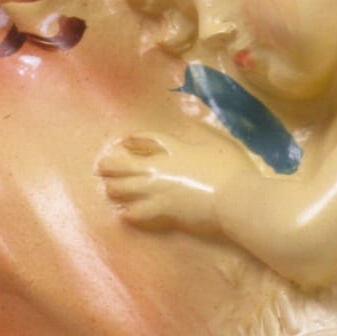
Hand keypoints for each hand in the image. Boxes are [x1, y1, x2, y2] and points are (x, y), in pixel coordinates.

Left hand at [97, 131, 237, 232]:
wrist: (235, 199)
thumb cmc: (231, 169)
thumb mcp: (217, 143)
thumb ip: (200, 132)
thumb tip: (188, 120)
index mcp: (176, 149)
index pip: (149, 139)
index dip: (135, 140)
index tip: (126, 141)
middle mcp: (161, 169)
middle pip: (128, 165)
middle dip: (112, 165)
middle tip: (101, 167)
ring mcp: (158, 191)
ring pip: (126, 189)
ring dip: (115, 188)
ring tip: (109, 189)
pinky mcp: (162, 212)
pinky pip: (138, 213)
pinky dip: (129, 213)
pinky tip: (124, 214)